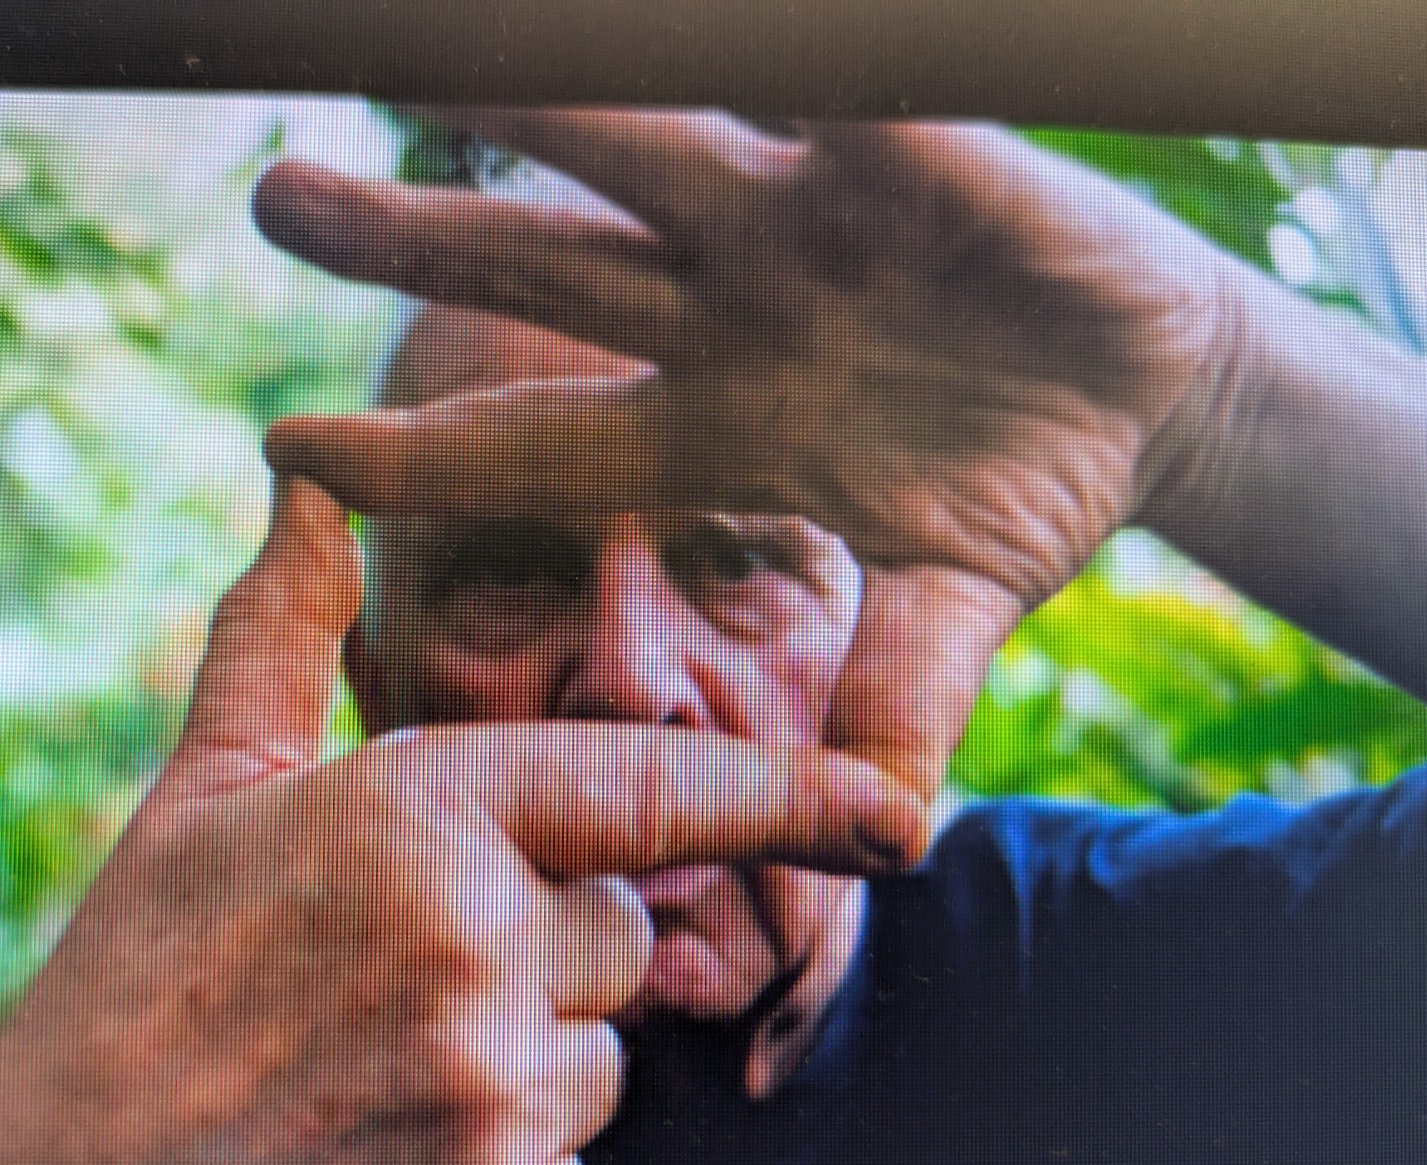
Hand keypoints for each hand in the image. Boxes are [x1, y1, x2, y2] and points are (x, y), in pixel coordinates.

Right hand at [0, 481, 925, 1164]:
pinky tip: (386, 1161)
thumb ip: (282, 634)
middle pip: (619, 935)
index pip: (648, 795)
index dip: (789, 796)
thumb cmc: (137, 981)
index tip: (898, 811)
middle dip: (540, 951)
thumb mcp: (205, 791)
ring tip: (377, 1076)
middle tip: (397, 983)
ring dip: (520, 1065)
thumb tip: (302, 493)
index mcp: (423, 820)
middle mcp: (480, 949)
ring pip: (599, 1060)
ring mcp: (494, 1093)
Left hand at [253, 111, 1248, 798]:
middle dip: (417, 240)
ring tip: (415, 53)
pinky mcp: (910, 151)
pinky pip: (827, 96)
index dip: (422, 456)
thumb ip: (902, 694)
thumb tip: (880, 824)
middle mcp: (729, 318)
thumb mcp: (955, 607)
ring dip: (536, 105)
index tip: (288, 457)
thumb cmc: (1026, 497)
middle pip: (547, 271)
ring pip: (644, 151)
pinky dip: (761, 63)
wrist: (1152, 396)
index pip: (539, 446)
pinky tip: (662, 31)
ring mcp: (808, 225)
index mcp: (716, 434)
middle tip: (275, 199)